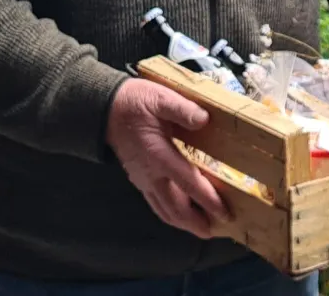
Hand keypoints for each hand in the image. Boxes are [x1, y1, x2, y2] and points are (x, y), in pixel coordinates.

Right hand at [106, 79, 230, 238]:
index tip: (225, 213)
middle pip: (176, 207)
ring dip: (184, 223)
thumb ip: (183, 109)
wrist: (103, 110)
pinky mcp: (139, 179)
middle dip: (196, 222)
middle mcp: (151, 174)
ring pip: (164, 210)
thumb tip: (204, 119)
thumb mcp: (160, 97)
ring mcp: (143, 179)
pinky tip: (179, 216)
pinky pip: (155, 204)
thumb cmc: (134, 102)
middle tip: (216, 231)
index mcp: (159, 155)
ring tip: (202, 230)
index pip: (189, 184)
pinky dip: (170, 214)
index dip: (208, 200)